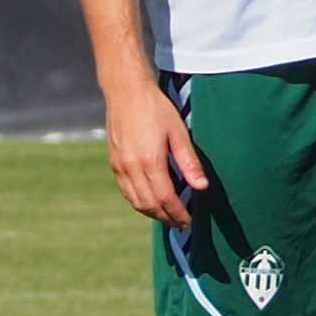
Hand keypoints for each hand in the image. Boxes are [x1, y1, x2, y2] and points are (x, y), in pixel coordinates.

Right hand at [103, 76, 207, 227]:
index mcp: (149, 161)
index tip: (189, 221)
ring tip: (168, 216)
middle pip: (149, 204)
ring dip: (152, 212)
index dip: (178, 213)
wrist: (126, 92)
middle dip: (166, 217)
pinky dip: (138, 201)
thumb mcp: (179, 132)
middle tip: (181, 223)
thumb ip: (189, 162)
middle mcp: (131, 167)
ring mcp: (119, 166)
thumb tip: (201, 187)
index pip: (166, 198)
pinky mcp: (113, 162)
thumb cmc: (156, 108)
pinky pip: (126, 190)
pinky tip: (150, 200)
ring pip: (135, 200)